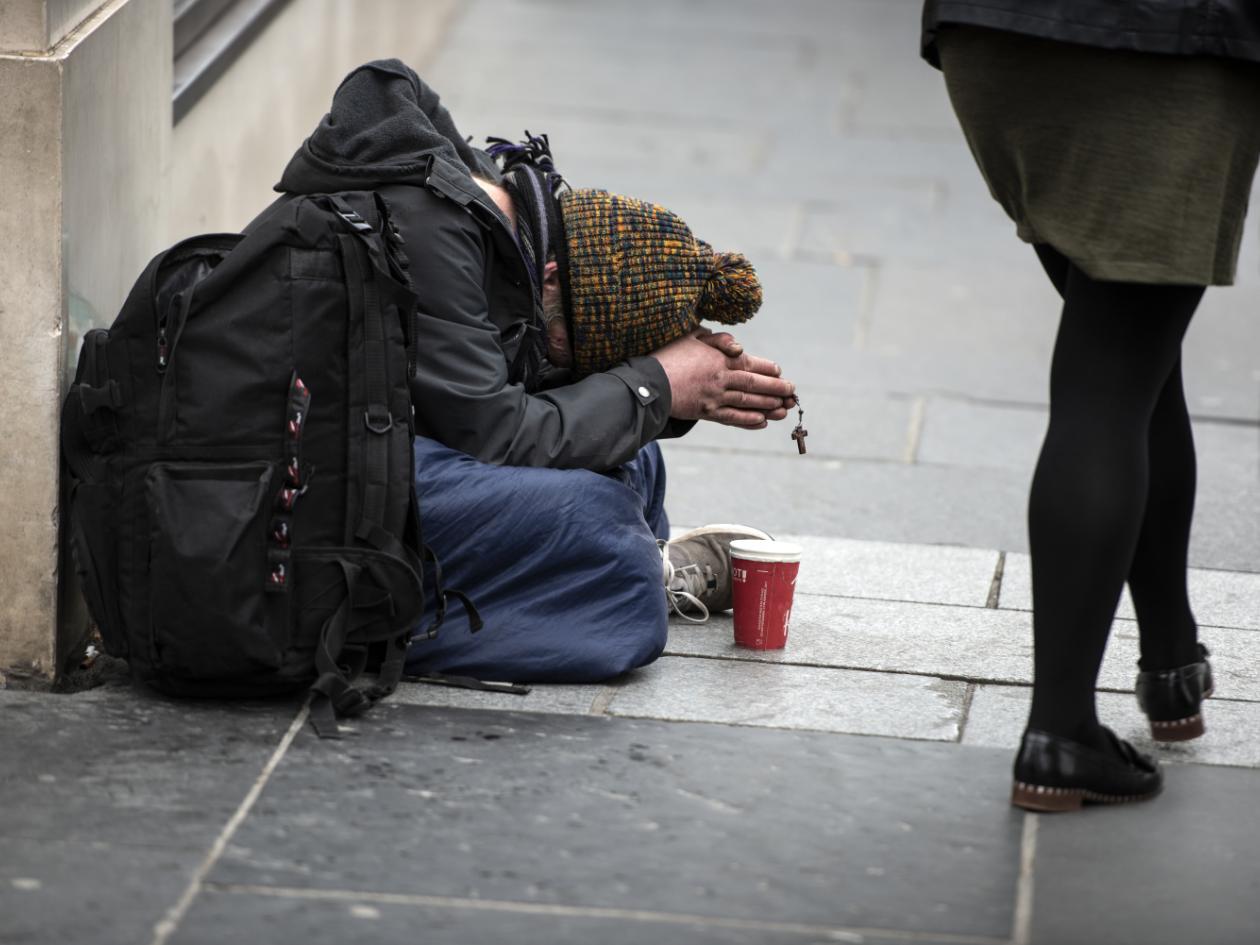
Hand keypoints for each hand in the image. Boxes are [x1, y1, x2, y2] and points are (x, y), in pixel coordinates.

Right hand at [650, 331, 794, 427]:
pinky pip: (732, 419)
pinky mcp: (706, 413)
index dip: (768, 369)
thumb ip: (716, 339)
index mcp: (719, 358)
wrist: (648, 382)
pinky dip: (748, 421)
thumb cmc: (668, 356)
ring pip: (747, 403)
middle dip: (776, 389)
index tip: (780, 372)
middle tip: (792, 392)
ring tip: (784, 409)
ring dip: (769, 406)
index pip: (750, 363)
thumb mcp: (691, 337)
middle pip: (754, 384)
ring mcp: (715, 398)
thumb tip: (736, 346)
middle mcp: (721, 378)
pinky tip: (761, 422)